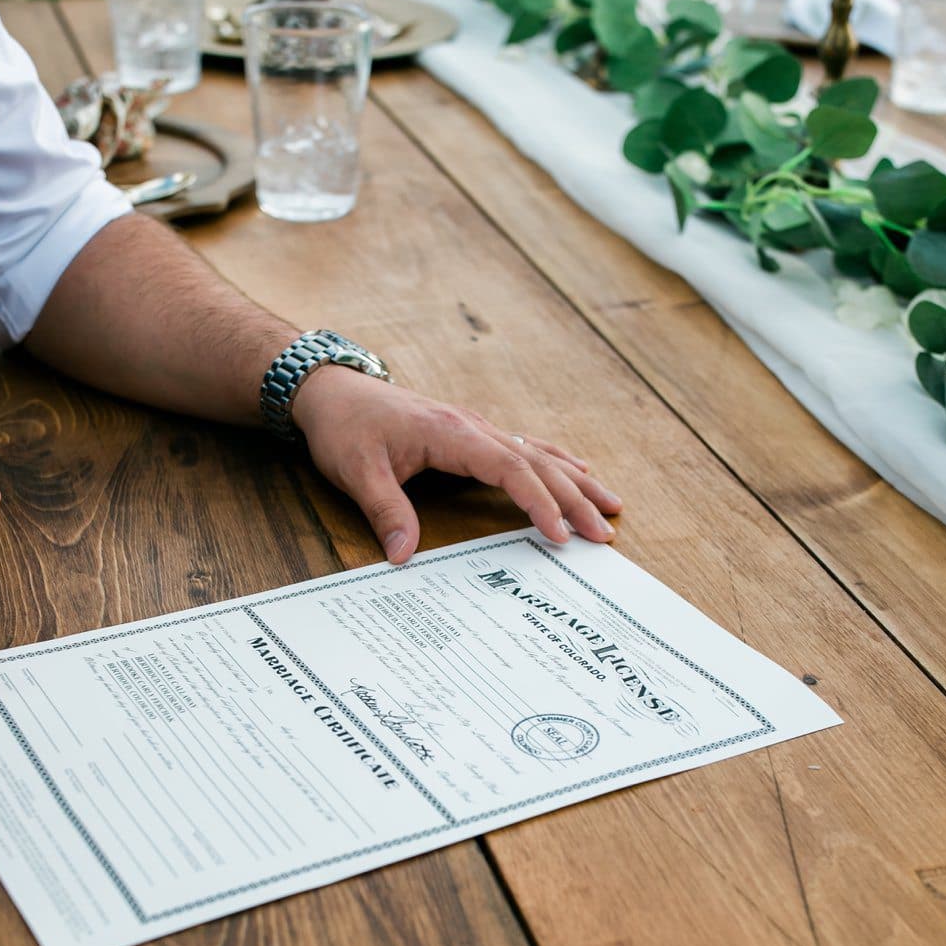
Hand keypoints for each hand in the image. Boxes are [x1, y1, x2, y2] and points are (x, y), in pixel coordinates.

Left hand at [292, 370, 621, 563]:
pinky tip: (579, 472)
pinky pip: (524, 446)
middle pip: (537, 462)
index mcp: (452, 433)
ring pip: (539, 453)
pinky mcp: (471, 433)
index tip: (560, 535)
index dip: (538, 502)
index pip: (510, 468)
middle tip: (605, 533)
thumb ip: (385, 511)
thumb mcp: (356, 471)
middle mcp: (473, 427)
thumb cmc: (345, 426)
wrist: (332, 389)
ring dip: (576, 481)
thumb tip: (404, 556)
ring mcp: (476, 427)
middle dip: (575, 499)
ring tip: (612, 506)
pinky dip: (556, 462)